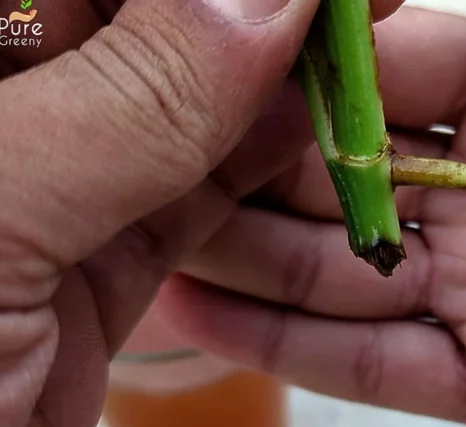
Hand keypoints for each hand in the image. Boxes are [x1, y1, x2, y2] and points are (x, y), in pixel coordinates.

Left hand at [0, 0, 410, 426]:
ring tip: (362, 58)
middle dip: (246, 19)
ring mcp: (31, 211)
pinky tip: (314, 131)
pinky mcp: (78, 289)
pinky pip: (179, 208)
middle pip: (130, 36)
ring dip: (268, 88)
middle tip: (361, 6)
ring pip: (169, 118)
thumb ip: (131, 99)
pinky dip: (251, 173)